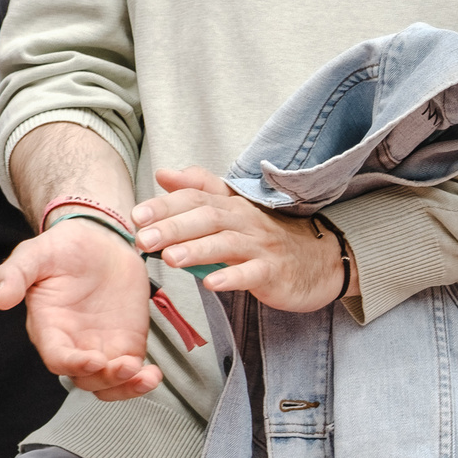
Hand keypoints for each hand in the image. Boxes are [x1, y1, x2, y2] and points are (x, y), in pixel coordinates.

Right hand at [0, 218, 156, 398]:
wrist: (100, 240)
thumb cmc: (63, 248)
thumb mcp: (36, 254)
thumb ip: (15, 275)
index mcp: (49, 326)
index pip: (57, 356)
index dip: (72, 363)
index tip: (92, 360)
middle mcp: (74, 341)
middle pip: (85, 377)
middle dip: (106, 379)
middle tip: (126, 367)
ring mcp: (101, 343)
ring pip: (108, 381)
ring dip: (126, 386)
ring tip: (146, 377)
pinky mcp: (126, 340)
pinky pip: (132, 370)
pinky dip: (142, 379)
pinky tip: (152, 375)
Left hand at [134, 168, 349, 311]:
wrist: (319, 261)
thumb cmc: (267, 238)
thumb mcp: (233, 211)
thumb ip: (199, 192)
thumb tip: (164, 173)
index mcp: (233, 207)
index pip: (197, 198)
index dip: (166, 205)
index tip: (137, 216)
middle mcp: (247, 222)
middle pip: (209, 218)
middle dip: (173, 227)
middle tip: (142, 239)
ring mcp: (263, 247)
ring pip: (229, 244)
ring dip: (198, 249)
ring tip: (170, 259)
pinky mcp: (276, 273)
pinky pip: (254, 273)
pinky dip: (233, 277)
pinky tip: (213, 283)